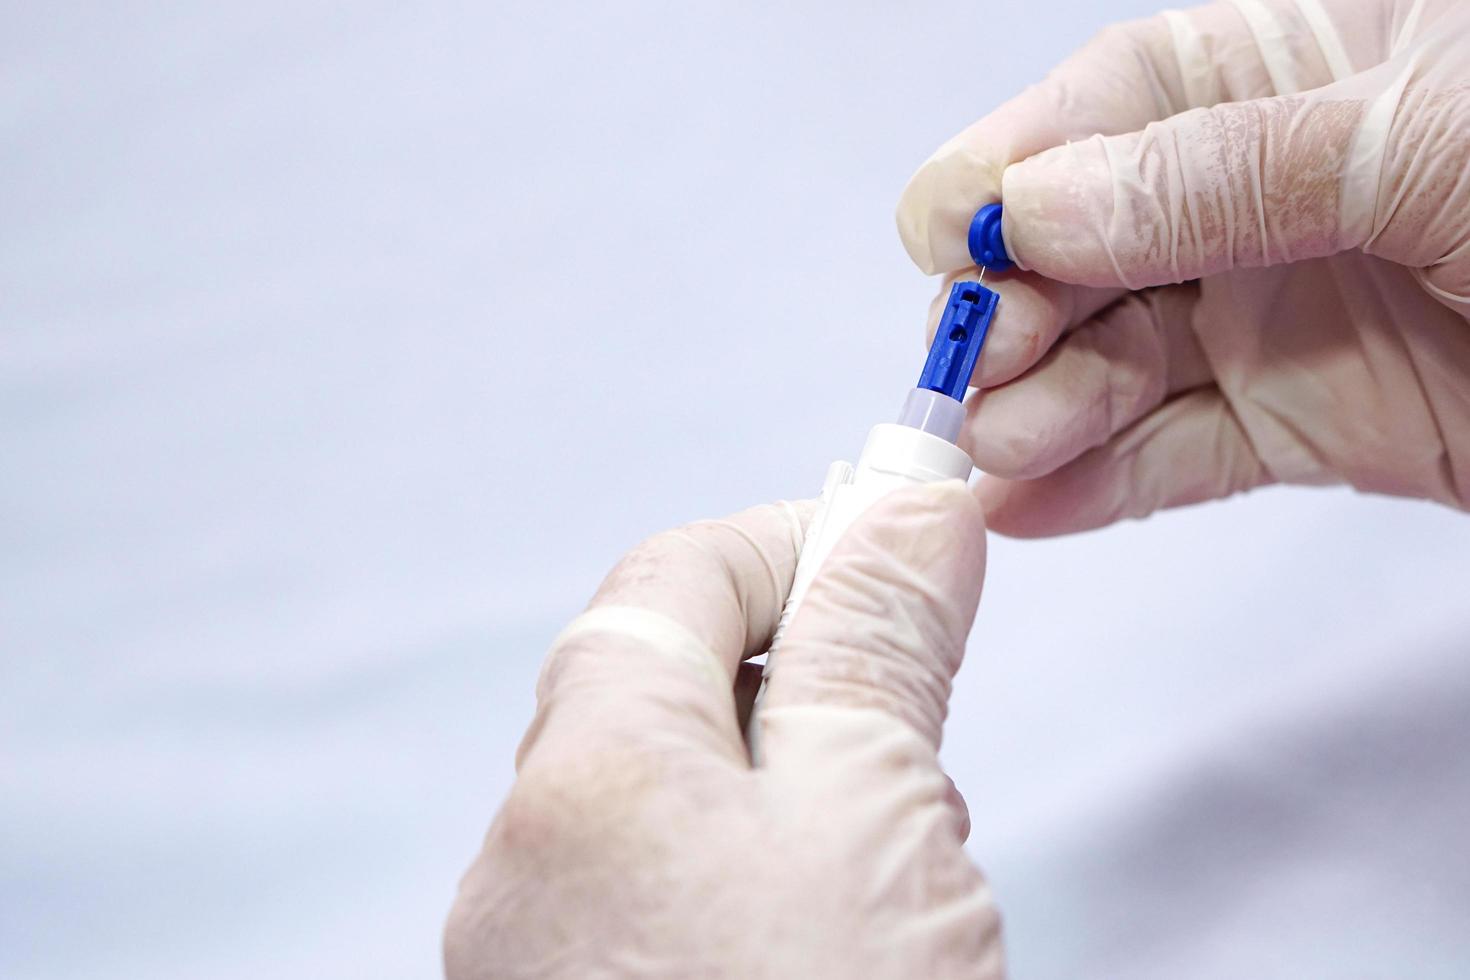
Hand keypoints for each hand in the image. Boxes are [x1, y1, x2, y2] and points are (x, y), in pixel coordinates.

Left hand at [444, 483, 1001, 978]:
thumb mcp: (877, 820)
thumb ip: (881, 650)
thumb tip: (906, 519)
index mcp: (588, 778)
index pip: (675, 576)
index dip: (796, 544)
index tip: (896, 545)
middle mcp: (525, 861)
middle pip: (669, 689)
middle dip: (804, 681)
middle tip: (914, 719)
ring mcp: (535, 949)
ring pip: (672, 799)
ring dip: (789, 789)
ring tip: (897, 861)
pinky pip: (658, 891)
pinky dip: (749, 877)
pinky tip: (836, 928)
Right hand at [897, 0, 1469, 536]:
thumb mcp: (1430, 135)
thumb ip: (1223, 169)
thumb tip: (1038, 206)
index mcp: (1294, 58)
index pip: (1102, 107)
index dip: (1011, 177)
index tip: (956, 248)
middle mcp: (1267, 185)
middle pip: (1082, 246)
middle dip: (1015, 310)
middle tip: (978, 374)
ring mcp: (1282, 309)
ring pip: (1115, 360)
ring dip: (1044, 407)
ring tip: (1007, 451)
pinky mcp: (1314, 423)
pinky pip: (1179, 453)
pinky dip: (1101, 482)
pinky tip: (1031, 502)